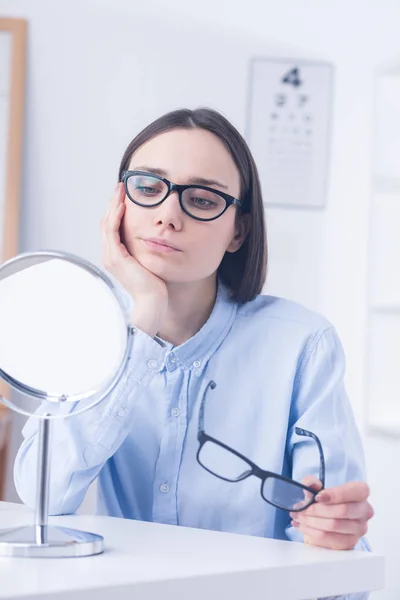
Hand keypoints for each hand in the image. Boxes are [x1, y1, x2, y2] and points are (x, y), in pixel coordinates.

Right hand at [101, 182, 167, 336]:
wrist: (152, 302)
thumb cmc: (155, 285)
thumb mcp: (150, 261)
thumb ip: (147, 249)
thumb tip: (157, 237)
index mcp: (116, 256)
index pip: (112, 227)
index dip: (116, 210)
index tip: (124, 195)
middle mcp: (110, 255)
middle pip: (106, 222)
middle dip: (113, 203)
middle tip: (120, 186)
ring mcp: (111, 257)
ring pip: (107, 224)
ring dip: (113, 205)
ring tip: (120, 191)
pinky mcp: (117, 258)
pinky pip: (112, 232)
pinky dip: (116, 217)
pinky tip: (122, 206)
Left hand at [290, 476, 373, 549]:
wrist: (326, 516)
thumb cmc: (325, 499)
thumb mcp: (316, 487)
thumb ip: (312, 482)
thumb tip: (310, 485)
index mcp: (361, 492)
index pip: (355, 491)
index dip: (336, 494)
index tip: (317, 497)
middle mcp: (365, 511)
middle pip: (342, 511)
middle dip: (316, 509)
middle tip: (300, 508)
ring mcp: (359, 529)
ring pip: (334, 525)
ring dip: (311, 521)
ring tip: (298, 516)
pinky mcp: (350, 542)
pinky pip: (329, 538)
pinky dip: (311, 531)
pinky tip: (302, 525)